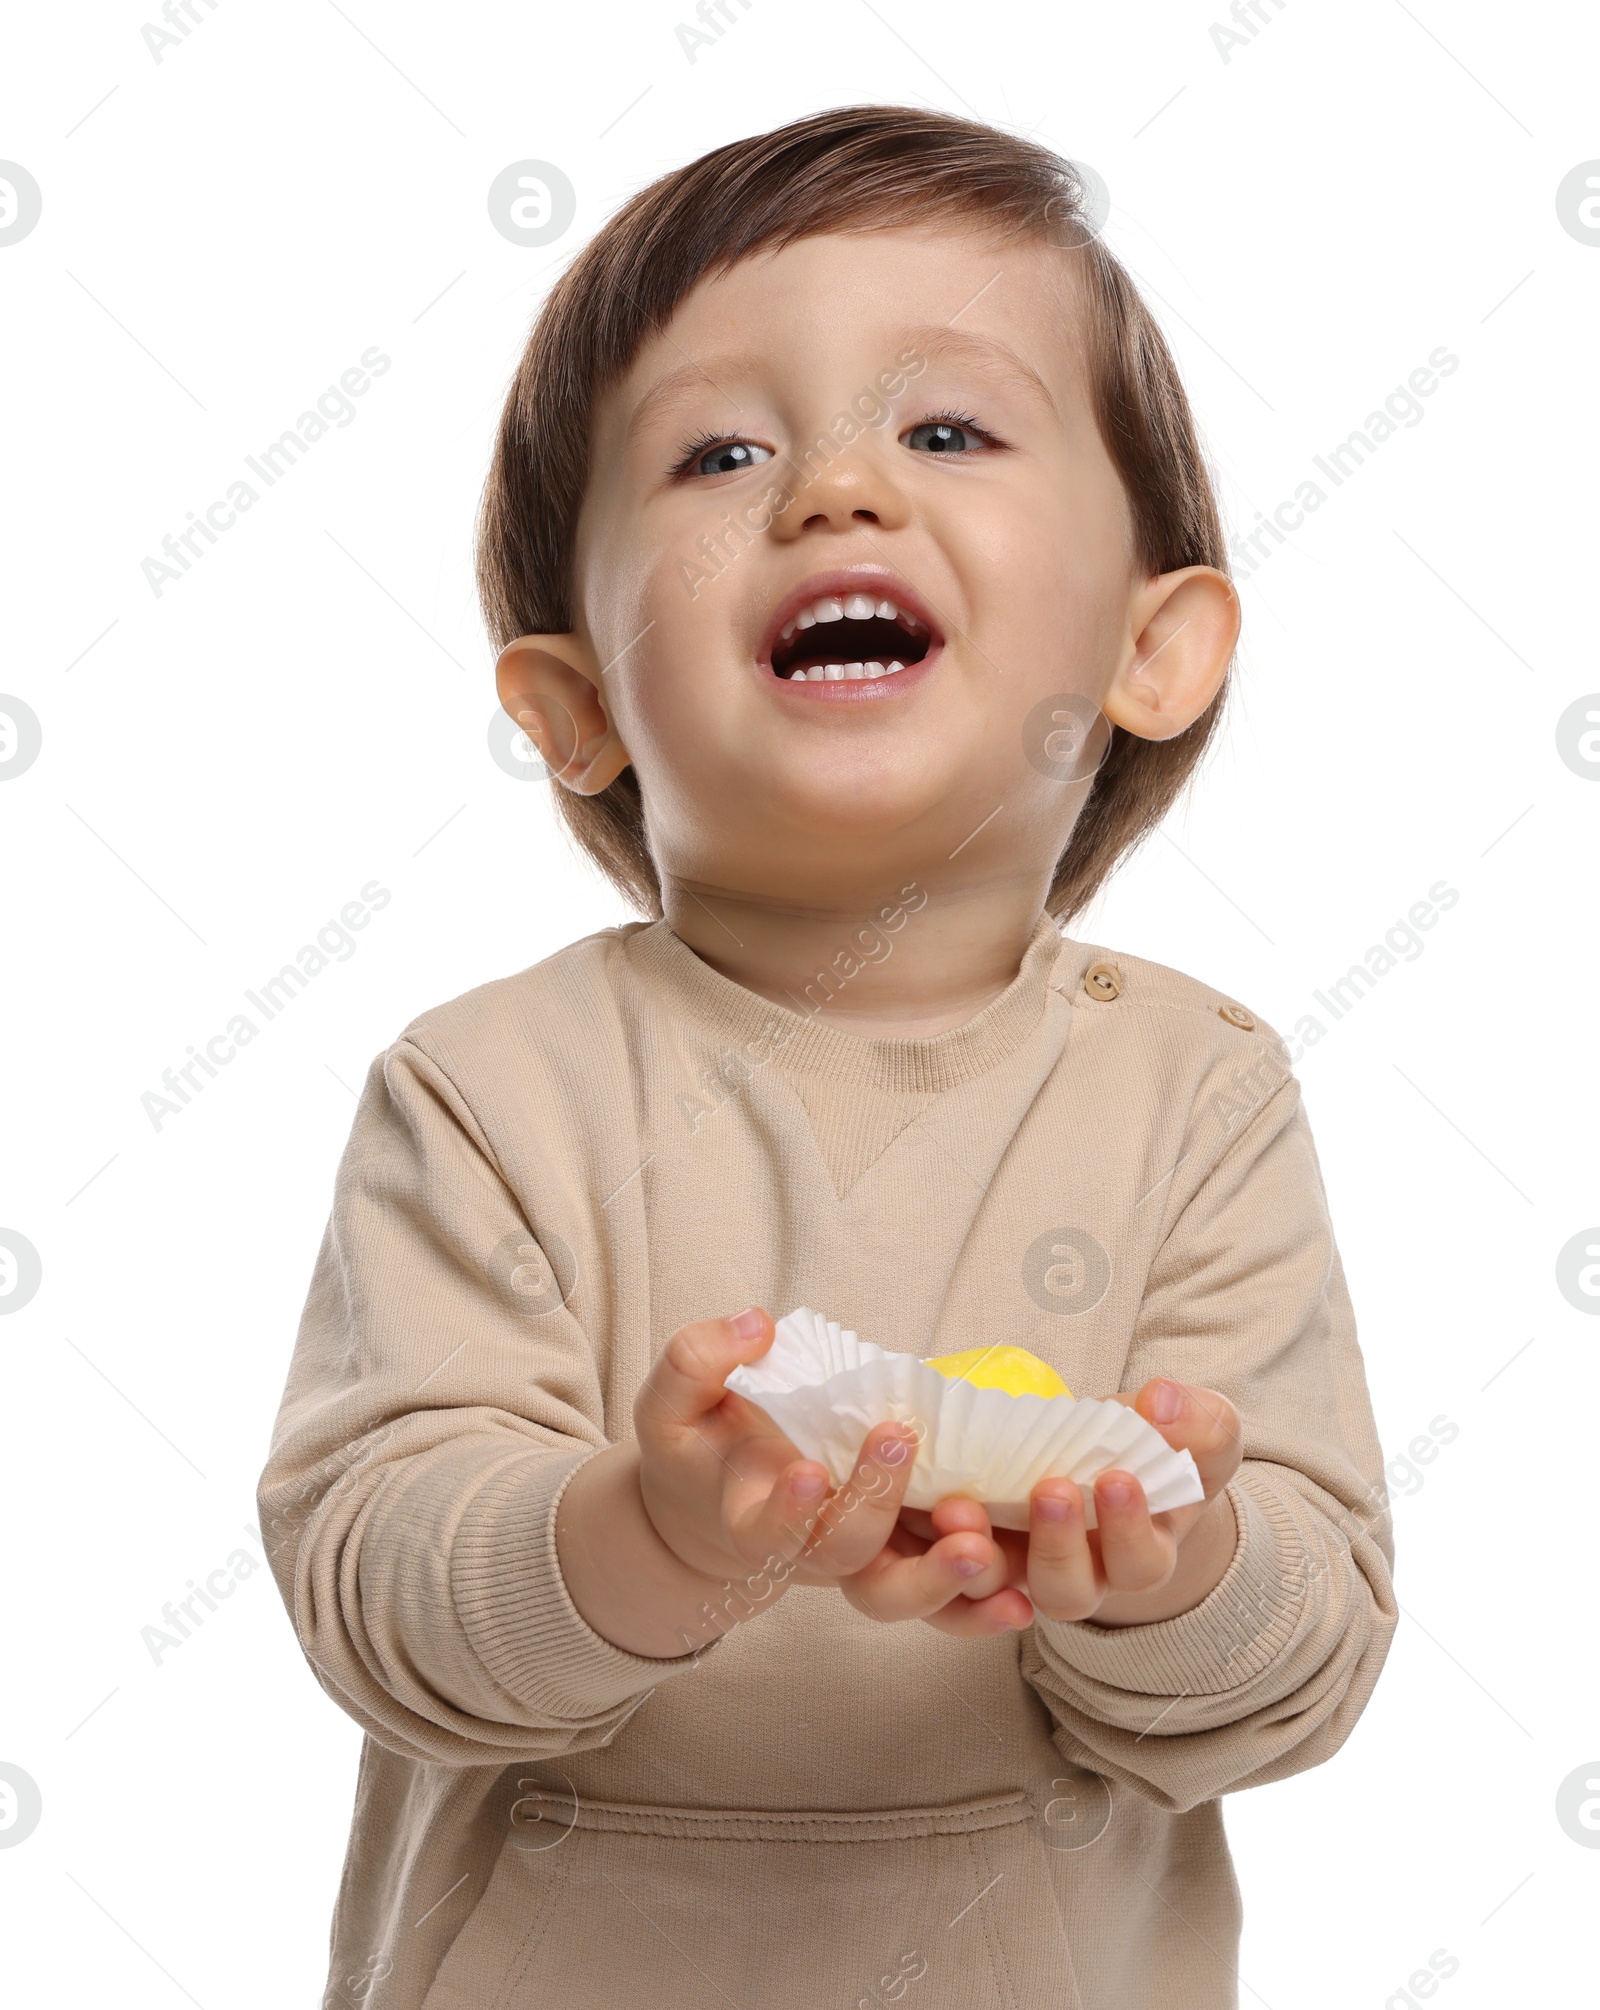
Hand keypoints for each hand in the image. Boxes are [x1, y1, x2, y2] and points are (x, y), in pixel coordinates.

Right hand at [633, 1308, 1017, 1631]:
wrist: (716, 1505)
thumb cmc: (697, 1447)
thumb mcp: (671, 1402)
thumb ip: (697, 1359)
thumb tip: (757, 1325)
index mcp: (748, 1523)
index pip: (765, 1532)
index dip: (788, 1512)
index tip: (808, 1470)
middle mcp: (806, 1554)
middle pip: (844, 1558)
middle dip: (875, 1508)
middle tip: (899, 1440)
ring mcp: (859, 1561)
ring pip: (899, 1596)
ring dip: (942, 1579)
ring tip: (981, 1548)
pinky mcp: (901, 1556)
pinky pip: (943, 1600)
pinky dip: (980, 1609)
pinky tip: (1020, 1599)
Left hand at [897, 1376, 1242, 1628]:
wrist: (1111, 1456)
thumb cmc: (1163, 1448)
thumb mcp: (1200, 1432)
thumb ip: (1197, 1422)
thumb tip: (1160, 1404)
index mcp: (1140, 1554)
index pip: (1139, 1563)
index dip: (1130, 1530)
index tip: (1119, 1478)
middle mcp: (1080, 1576)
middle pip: (1067, 1593)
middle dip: (1057, 1546)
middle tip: (1052, 1489)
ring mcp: (1018, 1565)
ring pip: (996, 1590)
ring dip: (978, 1559)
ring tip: (964, 1509)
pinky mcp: (968, 1545)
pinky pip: (944, 1566)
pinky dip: (930, 1548)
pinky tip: (925, 1506)